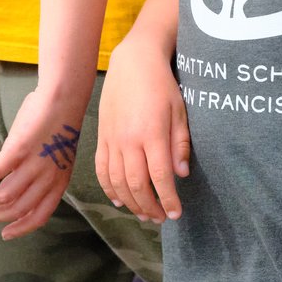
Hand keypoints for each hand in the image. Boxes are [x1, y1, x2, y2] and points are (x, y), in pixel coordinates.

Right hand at [0, 82, 92, 238]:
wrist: (63, 99)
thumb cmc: (56, 126)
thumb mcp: (52, 158)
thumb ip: (34, 176)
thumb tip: (10, 185)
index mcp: (59, 182)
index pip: (39, 216)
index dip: (20, 228)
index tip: (4, 234)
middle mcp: (48, 178)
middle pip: (17, 209)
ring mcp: (34, 165)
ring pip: (3, 196)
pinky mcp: (20, 150)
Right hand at [96, 35, 191, 223]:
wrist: (133, 63)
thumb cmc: (162, 86)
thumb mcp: (180, 111)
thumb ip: (180, 143)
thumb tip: (181, 174)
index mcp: (151, 134)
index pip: (160, 177)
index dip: (168, 199)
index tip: (176, 213)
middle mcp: (128, 141)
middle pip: (136, 185)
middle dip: (149, 206)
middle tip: (160, 219)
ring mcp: (111, 140)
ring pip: (117, 182)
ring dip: (130, 203)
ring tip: (144, 214)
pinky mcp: (101, 138)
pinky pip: (102, 170)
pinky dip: (109, 189)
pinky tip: (120, 200)